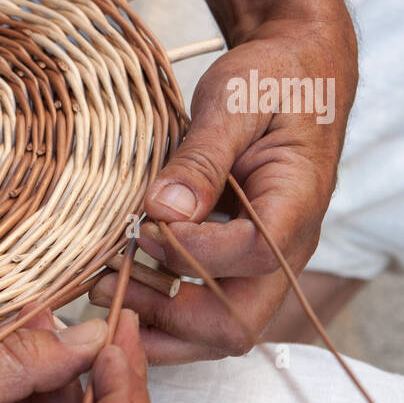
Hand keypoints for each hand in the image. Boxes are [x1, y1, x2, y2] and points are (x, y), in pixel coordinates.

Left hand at [91, 19, 357, 362]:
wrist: (298, 72)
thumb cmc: (273, 79)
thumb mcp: (235, 101)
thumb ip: (202, 157)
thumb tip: (163, 210)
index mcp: (296, 203)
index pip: (251, 256)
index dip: (192, 252)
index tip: (145, 228)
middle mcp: (287, 248)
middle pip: (238, 323)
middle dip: (169, 315)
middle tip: (111, 285)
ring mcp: (265, 263)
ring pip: (220, 330)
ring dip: (159, 321)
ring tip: (105, 288)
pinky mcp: (238, 263)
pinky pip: (206, 308)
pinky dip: (162, 309)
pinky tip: (121, 284)